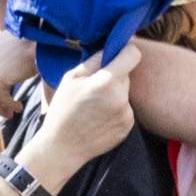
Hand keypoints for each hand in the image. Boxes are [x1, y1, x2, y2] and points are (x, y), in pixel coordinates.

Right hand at [30, 43, 137, 175]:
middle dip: (114, 77)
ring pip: (125, 93)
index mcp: (106, 81)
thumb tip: (110, 48)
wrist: (61, 148)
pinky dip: (115, 111)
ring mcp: (126, 114)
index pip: (133, 54)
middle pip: (127, 75)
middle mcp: (121, 97)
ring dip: (114, 95)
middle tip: (93, 89)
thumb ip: (93, 60)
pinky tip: (98, 119)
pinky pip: (125, 110)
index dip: (125, 51)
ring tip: (93, 108)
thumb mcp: (70, 79)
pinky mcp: (127, 127)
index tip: (117, 55)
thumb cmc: (62, 111)